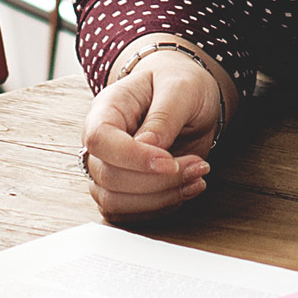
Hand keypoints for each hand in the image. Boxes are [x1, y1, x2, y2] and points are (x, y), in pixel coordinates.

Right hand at [83, 50, 225, 218]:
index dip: (133, 158)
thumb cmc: (179, 84)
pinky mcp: (123, 189)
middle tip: (198, 167)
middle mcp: (101, 143)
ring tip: (196, 178)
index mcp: (107, 109)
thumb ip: (163, 117)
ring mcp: (109, 168)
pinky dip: (160, 208)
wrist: (185, 95)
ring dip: (160, 199)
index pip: (100, 140)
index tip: (170, 161)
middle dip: (157, 181)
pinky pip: (129, 213)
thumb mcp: (180, 88)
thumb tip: (148, 148)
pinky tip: (186, 189)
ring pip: (116, 202)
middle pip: (108, 178)